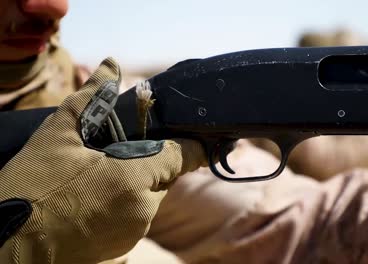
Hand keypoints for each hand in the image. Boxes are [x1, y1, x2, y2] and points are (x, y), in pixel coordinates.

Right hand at [0, 58, 204, 263]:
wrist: (6, 247)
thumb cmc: (29, 192)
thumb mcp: (56, 138)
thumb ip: (91, 100)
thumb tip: (112, 67)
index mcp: (132, 180)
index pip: (182, 157)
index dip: (193, 146)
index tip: (200, 139)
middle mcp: (142, 211)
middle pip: (163, 178)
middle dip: (148, 164)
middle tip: (116, 156)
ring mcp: (132, 235)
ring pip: (149, 200)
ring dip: (135, 186)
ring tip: (97, 180)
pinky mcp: (121, 251)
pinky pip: (134, 220)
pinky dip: (123, 207)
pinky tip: (94, 202)